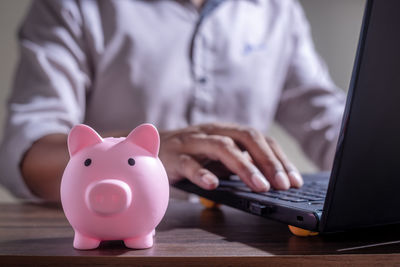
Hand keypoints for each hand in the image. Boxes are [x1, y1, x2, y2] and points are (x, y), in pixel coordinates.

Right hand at [159, 123, 302, 191]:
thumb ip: (239, 166)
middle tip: (283, 185)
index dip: (279, 158)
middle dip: (268, 161)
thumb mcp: (218, 159)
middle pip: (246, 137)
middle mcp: (212, 131)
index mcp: (226, 131)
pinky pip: (189, 163)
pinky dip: (202, 173)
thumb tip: (270, 182)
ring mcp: (193, 141)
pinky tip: (213, 186)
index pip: (259, 139)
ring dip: (244, 166)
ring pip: (222, 147)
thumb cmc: (189, 156)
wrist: (149, 148)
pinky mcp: (174, 155)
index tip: (294, 180)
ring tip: (260, 186)